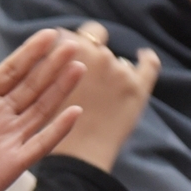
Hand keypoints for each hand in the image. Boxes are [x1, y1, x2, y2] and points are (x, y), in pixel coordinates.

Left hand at [0, 30, 84, 190]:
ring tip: (78, 67)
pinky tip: (74, 112)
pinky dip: (57, 129)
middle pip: (31, 85)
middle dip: (50, 65)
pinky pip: (39, 144)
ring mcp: (8, 139)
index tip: (49, 33)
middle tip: (72, 42)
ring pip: (40, 109)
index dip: (29, 53)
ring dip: (59, 89)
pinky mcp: (12, 164)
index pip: (10, 71)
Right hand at [49, 22, 158, 172]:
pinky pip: (149, 64)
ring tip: (102, 88)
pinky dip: (146, 58)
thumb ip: (48, 64)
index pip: (67, 34)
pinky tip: (143, 55)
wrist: (78, 156)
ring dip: (110, 65)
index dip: (65, 44)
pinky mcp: (138, 88)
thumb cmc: (52, 127)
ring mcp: (121, 71)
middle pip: (94, 36)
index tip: (63, 55)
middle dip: (89, 48)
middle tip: (82, 69)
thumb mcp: (40, 88)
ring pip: (116, 57)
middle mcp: (98, 55)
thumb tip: (54, 47)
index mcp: (70, 52)